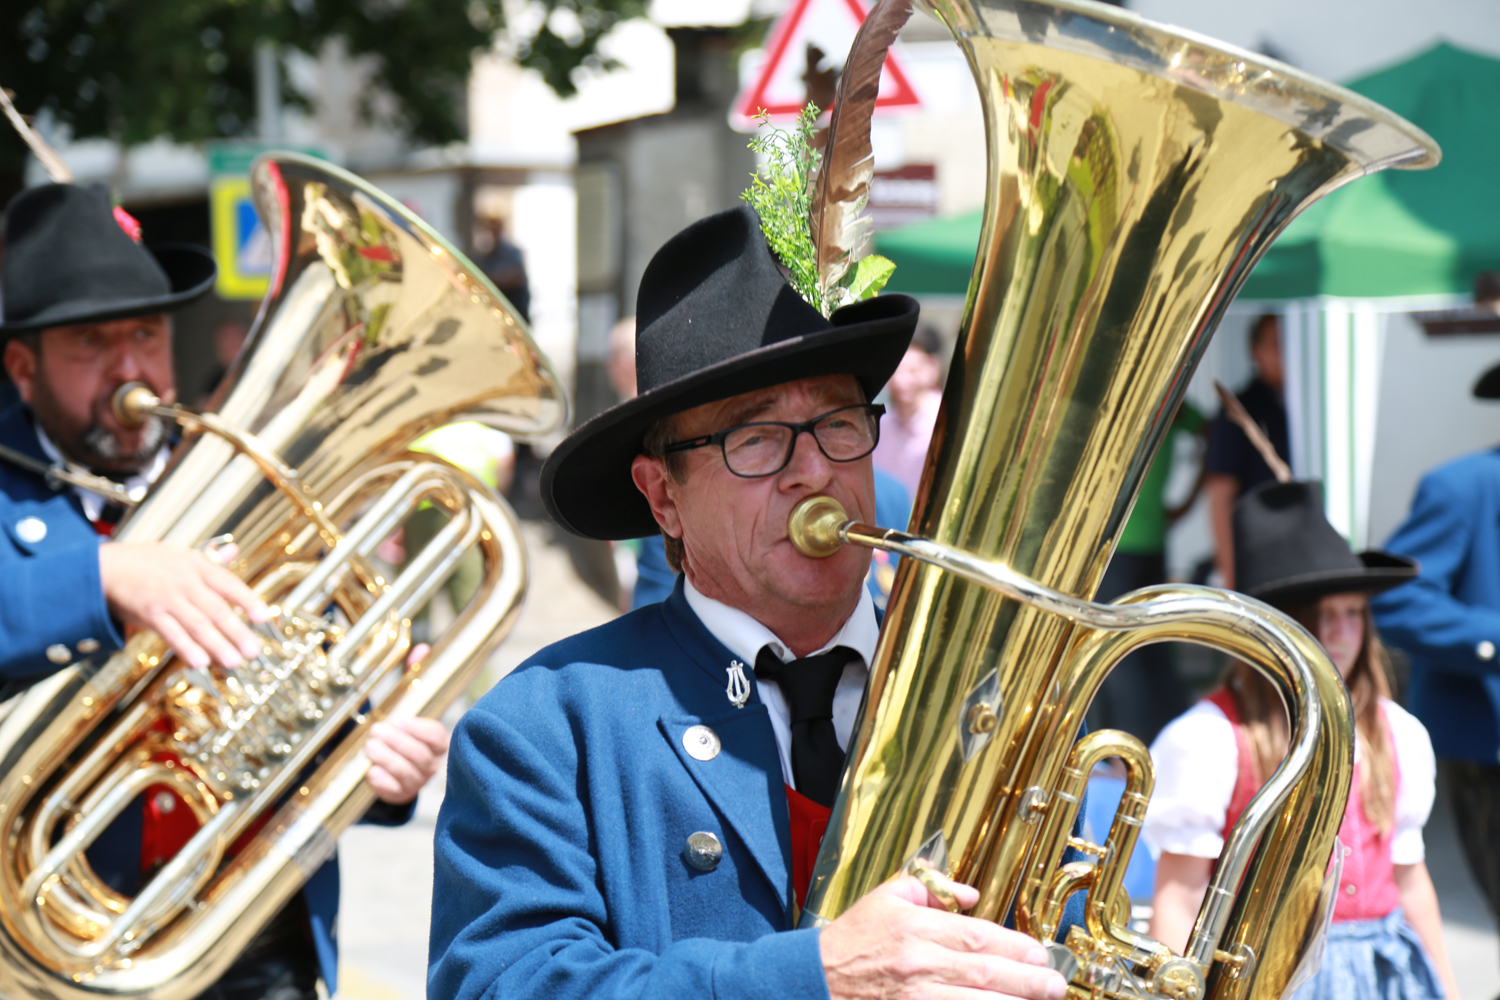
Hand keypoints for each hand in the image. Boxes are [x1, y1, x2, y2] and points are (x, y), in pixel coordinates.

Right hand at [99, 541, 269, 670]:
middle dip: (237, 632)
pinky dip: (186, 648)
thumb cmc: (145, 562)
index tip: (264, 618)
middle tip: (253, 650)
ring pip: (198, 624)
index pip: (230, 584)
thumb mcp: (180, 553)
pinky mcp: (150, 614)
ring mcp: (167, 598)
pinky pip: (171, 633)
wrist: (104, 567)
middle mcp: (185, 581)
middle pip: (217, 609)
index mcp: (197, 565)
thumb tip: (233, 551)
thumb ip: (209, 559)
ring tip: (233, 661)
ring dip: (217, 645)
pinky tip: (200, 662)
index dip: (248, 602)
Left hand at [364, 717, 448, 803]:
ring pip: (405, 771)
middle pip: (419, 753)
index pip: (436, 736)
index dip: (417, 728)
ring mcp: (418, 781)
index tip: (398, 721)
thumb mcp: (406, 733)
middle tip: (377, 730)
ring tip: (370, 746)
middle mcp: (431, 765)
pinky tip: (371, 769)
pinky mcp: (401, 793)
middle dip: (396, 740)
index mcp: (437, 746)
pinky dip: (381, 777)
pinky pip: (392, 787)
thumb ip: (400, 727)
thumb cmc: (401, 747)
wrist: (396, 776)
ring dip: (386, 757)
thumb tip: (385, 726)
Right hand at [820, 875, 1067, 999]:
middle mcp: (918, 963)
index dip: (1015, 945)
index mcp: (914, 926)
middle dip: (1027, 979)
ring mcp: (914, 996)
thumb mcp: (888, 895)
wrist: (816, 977)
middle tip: (1055, 983)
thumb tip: (971, 895)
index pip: (977, 935)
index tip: (1040, 952)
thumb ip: (932, 888)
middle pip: (984, 971)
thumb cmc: (853, 937)